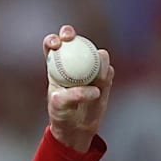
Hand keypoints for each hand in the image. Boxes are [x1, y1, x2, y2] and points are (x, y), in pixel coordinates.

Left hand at [44, 25, 113, 151]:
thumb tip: (92, 88)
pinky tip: (103, 82)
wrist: (77, 128)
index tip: (57, 44)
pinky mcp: (104, 77)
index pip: (52, 47)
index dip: (53, 40)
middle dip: (68, 32)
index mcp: (55, 67)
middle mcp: (72, 63)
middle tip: (70, 38)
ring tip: (97, 77)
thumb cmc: (62, 115)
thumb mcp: (60, 106)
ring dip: (97, 58)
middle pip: (71, 41)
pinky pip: (108, 69)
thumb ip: (71, 96)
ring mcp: (89, 68)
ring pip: (94, 53)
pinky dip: (106, 73)